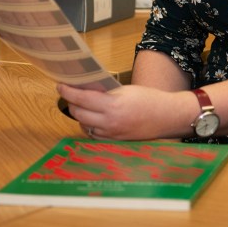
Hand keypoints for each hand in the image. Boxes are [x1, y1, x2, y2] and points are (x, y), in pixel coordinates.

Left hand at [56, 83, 193, 140]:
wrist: (166, 116)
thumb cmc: (149, 99)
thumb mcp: (126, 90)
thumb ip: (106, 91)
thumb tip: (86, 88)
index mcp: (113, 104)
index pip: (82, 98)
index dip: (68, 91)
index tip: (60, 85)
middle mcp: (109, 121)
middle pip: (78, 113)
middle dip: (71, 103)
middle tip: (69, 93)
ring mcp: (111, 133)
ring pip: (84, 125)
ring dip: (79, 115)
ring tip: (79, 105)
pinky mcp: (114, 141)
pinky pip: (93, 135)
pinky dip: (88, 126)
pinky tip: (91, 118)